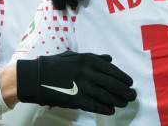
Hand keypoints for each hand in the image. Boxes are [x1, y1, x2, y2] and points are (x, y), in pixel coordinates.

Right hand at [16, 51, 136, 114]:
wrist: (35, 77)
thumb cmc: (56, 65)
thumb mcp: (76, 56)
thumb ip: (95, 58)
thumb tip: (110, 60)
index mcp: (88, 60)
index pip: (112, 70)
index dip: (123, 77)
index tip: (130, 82)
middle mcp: (87, 72)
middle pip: (111, 84)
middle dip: (124, 90)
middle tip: (132, 95)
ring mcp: (81, 86)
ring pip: (105, 96)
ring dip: (117, 100)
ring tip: (124, 103)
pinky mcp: (74, 99)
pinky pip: (93, 105)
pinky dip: (103, 108)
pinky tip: (111, 110)